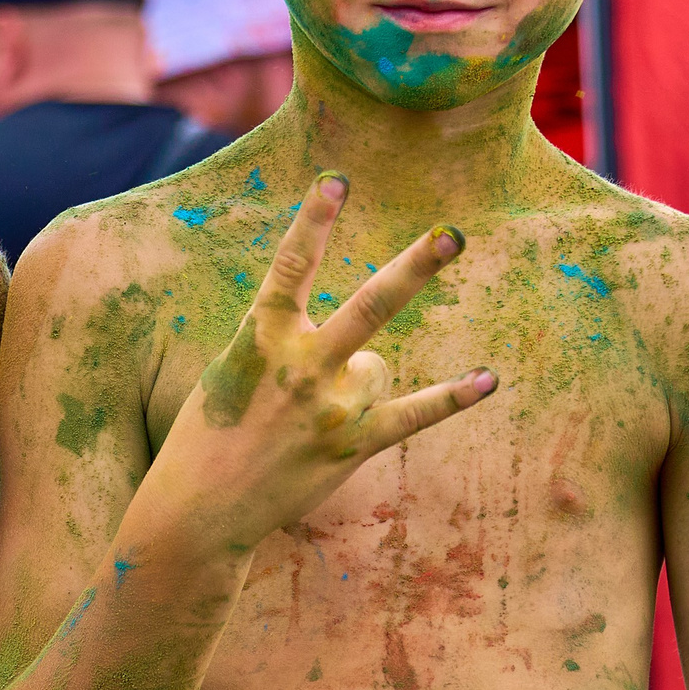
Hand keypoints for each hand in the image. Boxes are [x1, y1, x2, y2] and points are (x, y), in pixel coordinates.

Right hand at [157, 172, 494, 550]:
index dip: (314, 220)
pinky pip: (414, 414)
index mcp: (260, 339)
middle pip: (370, 306)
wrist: (200, 510)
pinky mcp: (352, 445)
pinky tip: (488, 380)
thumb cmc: (209, 433)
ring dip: (359, 379)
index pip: (291, 267)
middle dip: (414, 268)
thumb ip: (280, 341)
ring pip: (378, 367)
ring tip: (314, 412)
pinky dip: (452, 398)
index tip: (337, 179)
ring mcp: (330, 408)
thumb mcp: (231, 370)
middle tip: (453, 234)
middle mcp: (300, 368)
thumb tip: (339, 331)